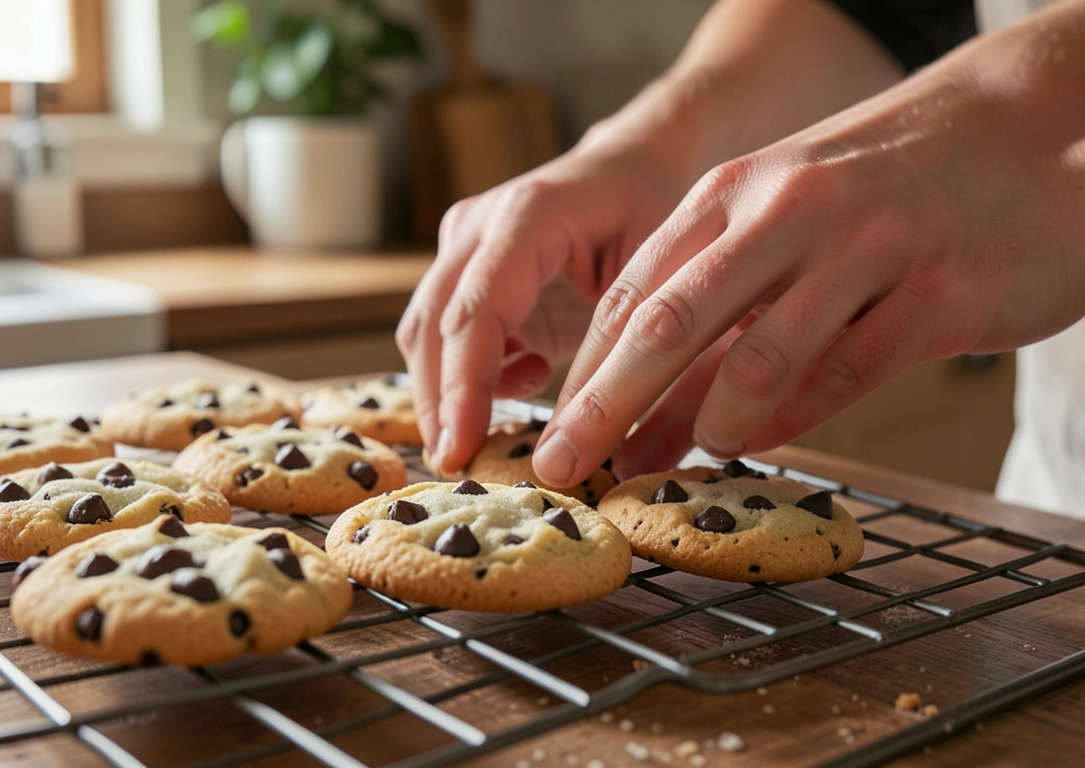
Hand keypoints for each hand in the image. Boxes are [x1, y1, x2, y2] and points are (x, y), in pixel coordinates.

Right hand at [397, 134, 691, 472]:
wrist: (638, 165)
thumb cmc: (658, 212)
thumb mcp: (659, 275)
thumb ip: (620, 344)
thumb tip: (591, 432)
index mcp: (530, 215)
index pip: (477, 310)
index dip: (463, 385)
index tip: (460, 447)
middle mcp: (480, 224)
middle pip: (432, 325)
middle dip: (439, 403)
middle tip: (456, 468)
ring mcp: (462, 242)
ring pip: (425, 332)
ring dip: (446, 393)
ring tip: (483, 440)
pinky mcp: (462, 267)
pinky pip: (443, 333)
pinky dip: (469, 373)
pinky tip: (529, 376)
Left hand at [534, 71, 1084, 487]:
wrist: (1032, 143)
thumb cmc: (885, 197)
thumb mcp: (783, 227)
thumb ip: (715, 315)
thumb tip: (635, 424)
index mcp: (736, 189)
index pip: (634, 291)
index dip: (582, 371)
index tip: (548, 436)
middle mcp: (789, 211)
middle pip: (670, 325)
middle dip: (604, 407)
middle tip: (563, 469)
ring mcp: (865, 247)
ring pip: (758, 356)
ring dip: (701, 425)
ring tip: (671, 466)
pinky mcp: (936, 294)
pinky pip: (844, 374)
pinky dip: (790, 423)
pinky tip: (758, 449)